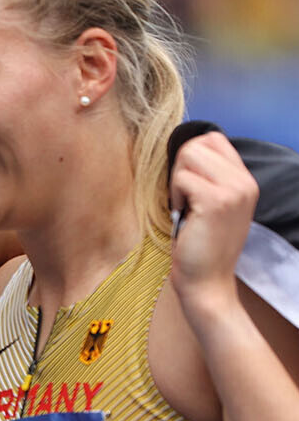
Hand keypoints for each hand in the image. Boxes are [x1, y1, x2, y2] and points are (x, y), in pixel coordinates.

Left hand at [170, 131, 257, 318]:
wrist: (207, 281)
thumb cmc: (201, 245)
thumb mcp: (214, 205)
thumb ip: (210, 178)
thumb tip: (186, 151)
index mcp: (245, 180)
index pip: (214, 139)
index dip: (191, 156)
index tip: (187, 183)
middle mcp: (244, 182)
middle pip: (199, 143)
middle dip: (180, 167)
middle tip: (183, 197)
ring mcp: (233, 190)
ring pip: (189, 156)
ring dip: (176, 180)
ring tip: (184, 205)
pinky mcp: (216, 201)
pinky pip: (182, 178)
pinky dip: (174, 194)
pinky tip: (181, 213)